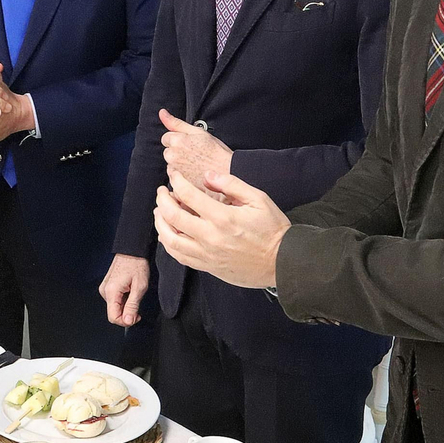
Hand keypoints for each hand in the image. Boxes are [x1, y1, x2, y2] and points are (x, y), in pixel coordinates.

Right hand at [100, 254, 150, 326]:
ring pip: (114, 307)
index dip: (126, 321)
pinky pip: (114, 300)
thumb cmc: (136, 265)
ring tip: (134, 294)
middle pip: (113, 313)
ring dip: (125, 306)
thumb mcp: (139, 287)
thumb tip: (128, 321)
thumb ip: (133, 306)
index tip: (137, 316)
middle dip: (126, 313)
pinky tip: (129, 291)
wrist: (132, 251)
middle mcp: (105, 291)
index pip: (113, 317)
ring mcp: (105, 288)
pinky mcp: (107, 286)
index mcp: (111, 291)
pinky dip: (122, 300)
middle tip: (138, 304)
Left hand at [153, 170, 288, 289]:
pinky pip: (179, 256)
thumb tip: (206, 176)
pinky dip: (168, 243)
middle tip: (162, 191)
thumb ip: (231, 184)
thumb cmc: (273, 229)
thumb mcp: (258, 198)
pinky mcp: (208, 267)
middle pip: (172, 216)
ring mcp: (207, 254)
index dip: (176, 181)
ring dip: (160, 222)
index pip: (188, 195)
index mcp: (223, 217)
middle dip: (162, 199)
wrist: (283, 262)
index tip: (174, 176)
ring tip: (160, 211)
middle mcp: (211, 237)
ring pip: (170, 239)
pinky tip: (169, 233)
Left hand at [159, 108, 233, 189]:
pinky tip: (195, 174)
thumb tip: (162, 113)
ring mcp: (175, 170)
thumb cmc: (217, 152)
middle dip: (177, 152)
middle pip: (168, 152)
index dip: (179, 140)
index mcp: (176, 141)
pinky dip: (183, 176)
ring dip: (179, 165)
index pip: (166, 138)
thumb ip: (176, 123)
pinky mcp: (178, 183)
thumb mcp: (198, 132)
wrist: (228, 172)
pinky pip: (175, 178)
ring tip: (196, 165)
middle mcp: (172, 156)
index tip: (189, 145)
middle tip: (194, 154)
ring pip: (171, 165)